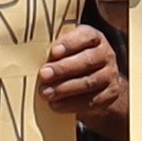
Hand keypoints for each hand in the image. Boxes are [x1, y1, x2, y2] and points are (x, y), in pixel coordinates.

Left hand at [39, 20, 125, 134]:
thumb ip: (56, 52)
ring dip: (64, 88)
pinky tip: (55, 104)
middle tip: (43, 75)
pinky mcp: (110, 94)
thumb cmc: (73, 63)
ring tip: (45, 93)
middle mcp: (106, 54)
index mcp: (94, 38)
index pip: (86, 36)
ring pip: (88, 82)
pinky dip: (71, 104)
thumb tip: (30, 57)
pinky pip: (91, 100)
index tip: (53, 51)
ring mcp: (110, 75)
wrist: (97, 87)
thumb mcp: (67, 52)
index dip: (70, 43)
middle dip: (63, 68)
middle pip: (87, 60)